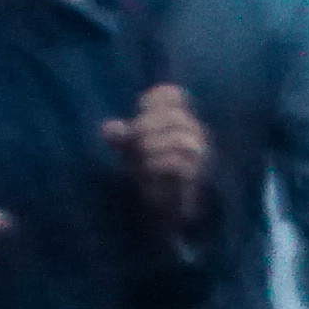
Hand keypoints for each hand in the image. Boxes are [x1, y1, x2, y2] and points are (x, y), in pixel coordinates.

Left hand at [110, 82, 208, 224]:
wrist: (164, 213)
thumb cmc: (149, 176)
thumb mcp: (131, 153)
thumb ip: (123, 139)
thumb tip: (109, 129)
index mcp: (180, 122)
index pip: (171, 95)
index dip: (151, 101)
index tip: (137, 114)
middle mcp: (195, 135)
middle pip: (174, 118)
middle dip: (146, 129)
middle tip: (132, 145)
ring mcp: (199, 157)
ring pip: (180, 140)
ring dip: (152, 148)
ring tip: (139, 162)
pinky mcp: (194, 178)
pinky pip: (178, 165)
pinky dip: (157, 166)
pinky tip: (147, 172)